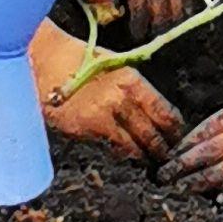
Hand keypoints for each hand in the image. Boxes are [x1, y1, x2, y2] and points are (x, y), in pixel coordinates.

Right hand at [32, 22, 179, 160]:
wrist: (44, 62)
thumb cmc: (80, 61)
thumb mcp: (115, 66)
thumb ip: (135, 89)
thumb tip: (153, 111)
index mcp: (132, 81)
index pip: (165, 112)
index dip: (174, 129)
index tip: (177, 136)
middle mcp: (121, 99)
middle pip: (152, 134)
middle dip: (162, 148)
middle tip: (167, 156)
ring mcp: (103, 116)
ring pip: (134, 146)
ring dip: (144, 156)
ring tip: (149, 160)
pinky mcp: (85, 129)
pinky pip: (111, 148)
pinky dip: (121, 153)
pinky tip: (126, 155)